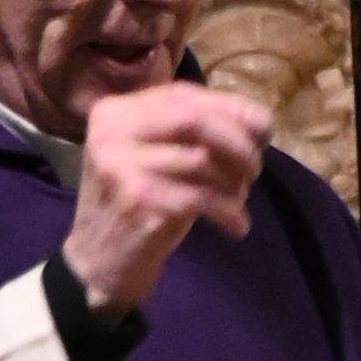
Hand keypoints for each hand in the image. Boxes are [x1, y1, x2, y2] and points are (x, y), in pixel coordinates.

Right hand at [61, 80, 270, 315]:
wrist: (96, 265)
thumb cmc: (138, 208)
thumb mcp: (158, 160)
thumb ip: (194, 134)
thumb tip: (258, 120)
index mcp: (115, 112)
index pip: (183, 96)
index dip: (231, 109)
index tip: (263, 131)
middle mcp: (112, 131)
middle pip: (195, 120)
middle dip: (237, 143)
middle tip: (255, 170)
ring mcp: (120, 166)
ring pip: (201, 161)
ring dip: (235, 183)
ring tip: (239, 201)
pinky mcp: (136, 202)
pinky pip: (201, 198)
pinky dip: (229, 212)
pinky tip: (236, 227)